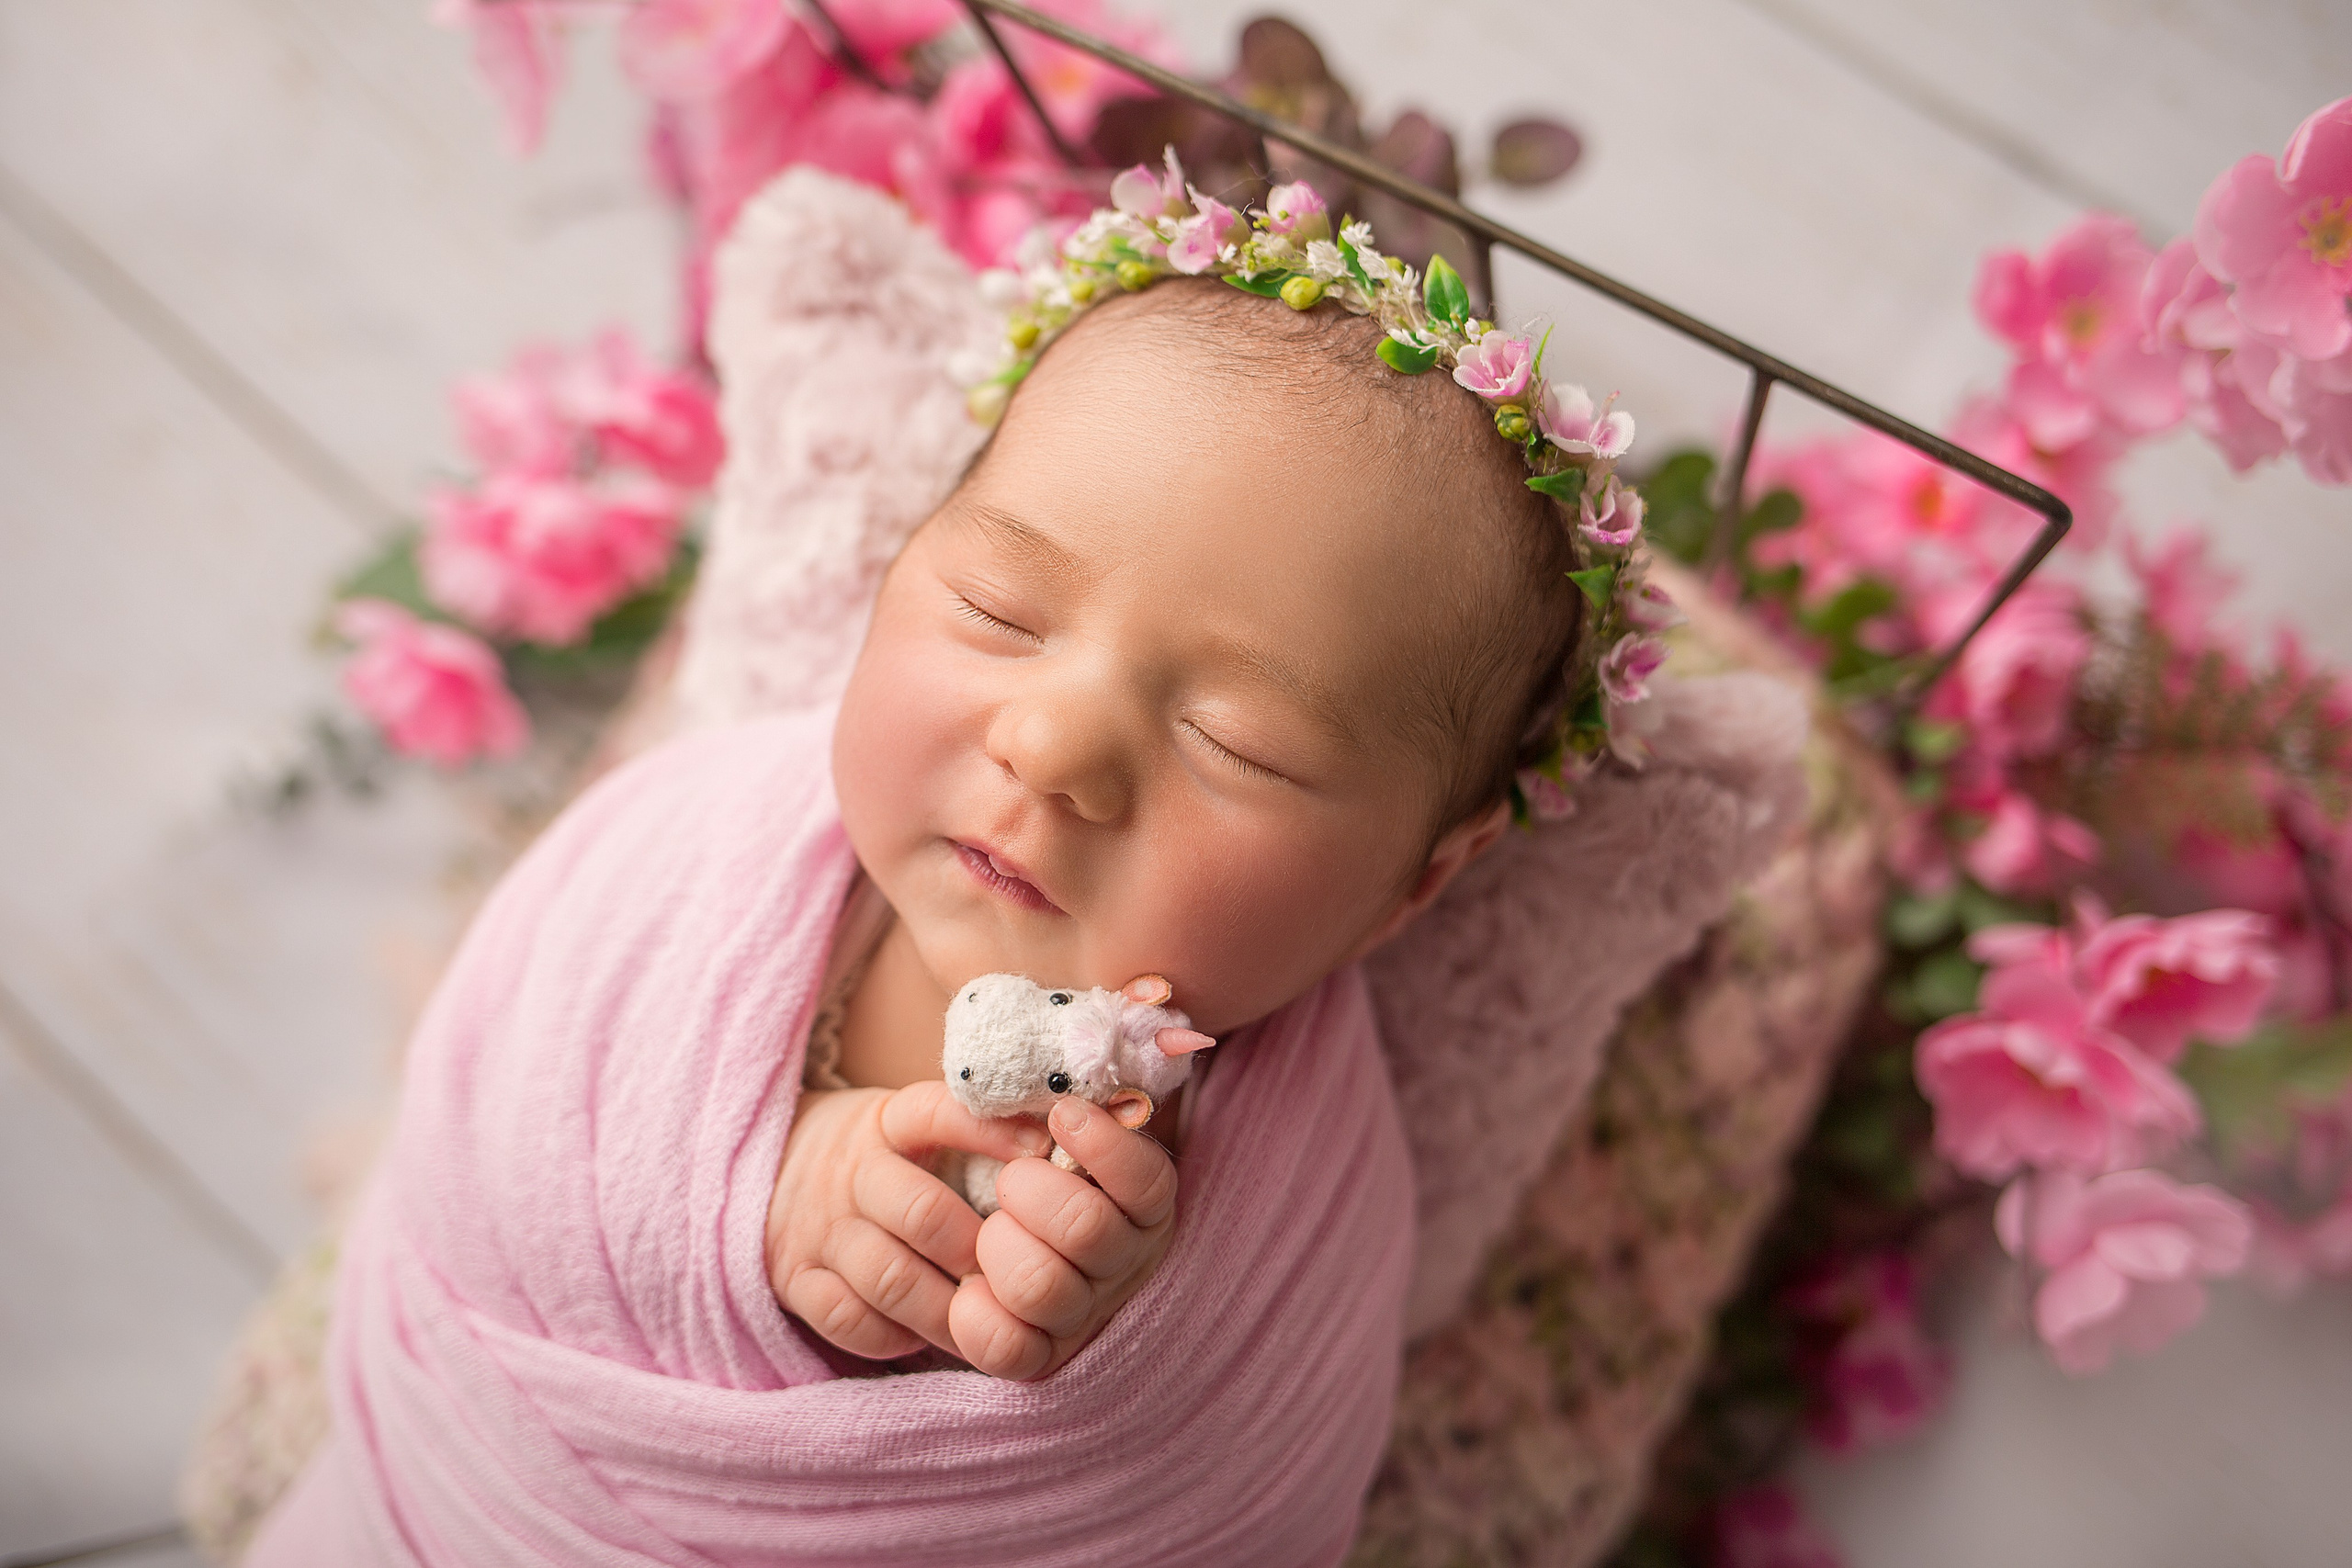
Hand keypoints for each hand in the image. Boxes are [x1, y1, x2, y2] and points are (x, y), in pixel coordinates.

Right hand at [765, 1079, 1051, 1360]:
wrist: (770, 1167)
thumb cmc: (876, 1154)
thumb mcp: (911, 1121)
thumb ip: (973, 1129)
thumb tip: (1060, 1139)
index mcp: (885, 1122)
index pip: (939, 1113)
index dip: (994, 1133)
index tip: (1044, 1152)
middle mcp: (851, 1172)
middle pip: (922, 1213)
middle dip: (977, 1251)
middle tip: (1015, 1273)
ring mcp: (819, 1228)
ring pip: (889, 1278)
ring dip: (945, 1308)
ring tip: (982, 1318)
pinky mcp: (794, 1277)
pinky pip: (846, 1319)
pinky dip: (891, 1336)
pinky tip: (922, 1335)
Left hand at [948, 1095, 1179, 1380]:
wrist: (1000, 1233)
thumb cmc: (1036, 1172)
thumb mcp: (1062, 1136)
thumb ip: (1069, 1115)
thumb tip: (1060, 1092)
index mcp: (1142, 1207)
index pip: (1145, 1180)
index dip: (1104, 1144)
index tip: (1063, 1116)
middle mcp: (1123, 1264)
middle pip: (1086, 1228)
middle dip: (1028, 1190)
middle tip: (1010, 1179)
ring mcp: (1083, 1315)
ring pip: (1042, 1287)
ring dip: (998, 1244)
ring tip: (990, 1230)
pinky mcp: (1040, 1358)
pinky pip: (1007, 1348)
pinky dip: (975, 1314)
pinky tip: (970, 1287)